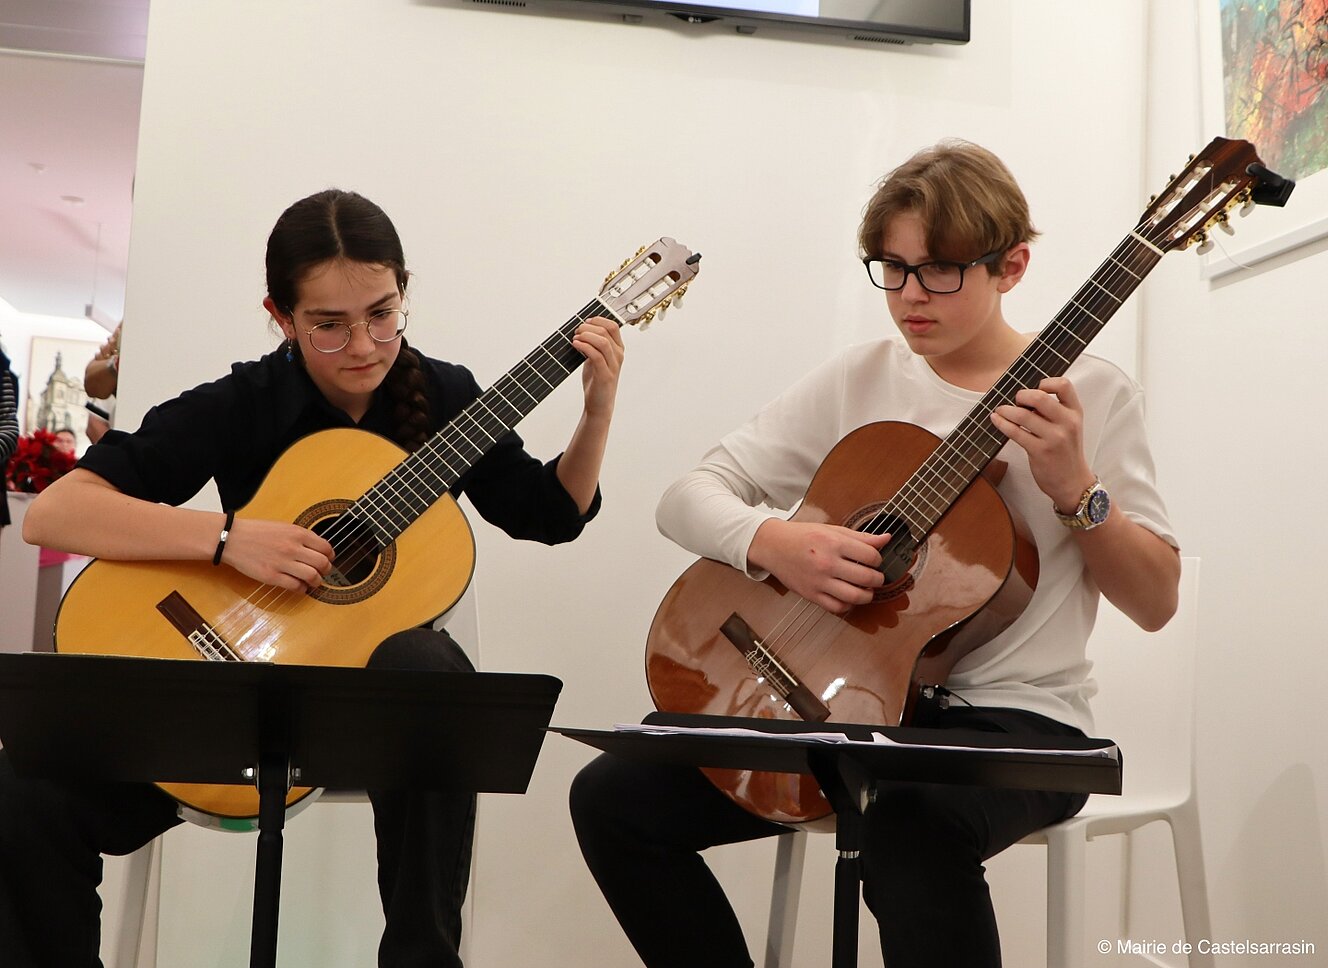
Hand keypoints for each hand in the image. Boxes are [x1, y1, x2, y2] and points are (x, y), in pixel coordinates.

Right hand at [222, 517, 334, 591]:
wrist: (232, 538)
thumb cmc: (256, 532)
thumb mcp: (283, 526)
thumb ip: (300, 537)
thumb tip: (318, 549)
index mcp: (297, 533)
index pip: (326, 547)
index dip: (330, 556)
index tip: (328, 559)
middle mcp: (293, 547)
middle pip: (322, 563)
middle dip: (326, 570)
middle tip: (323, 572)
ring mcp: (282, 562)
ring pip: (312, 576)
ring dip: (317, 582)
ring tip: (314, 582)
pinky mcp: (272, 576)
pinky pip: (295, 586)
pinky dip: (302, 589)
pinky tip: (300, 587)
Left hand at [572, 317, 623, 419]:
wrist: (598, 404)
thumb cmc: (597, 381)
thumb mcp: (596, 359)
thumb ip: (592, 345)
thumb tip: (581, 330)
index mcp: (618, 349)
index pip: (613, 326)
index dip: (598, 320)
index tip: (585, 322)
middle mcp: (618, 356)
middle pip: (605, 331)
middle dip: (588, 327)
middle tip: (576, 331)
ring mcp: (613, 365)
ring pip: (602, 341)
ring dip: (585, 336)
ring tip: (575, 338)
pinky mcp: (605, 375)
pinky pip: (596, 355)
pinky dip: (584, 347)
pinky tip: (576, 345)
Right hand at [748, 519, 891, 613]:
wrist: (773, 545)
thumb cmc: (803, 535)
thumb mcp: (832, 530)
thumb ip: (861, 537)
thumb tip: (886, 539)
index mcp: (834, 543)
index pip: (871, 556)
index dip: (878, 560)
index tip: (874, 561)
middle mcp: (827, 563)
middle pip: (867, 578)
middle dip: (878, 579)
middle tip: (876, 578)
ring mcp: (819, 581)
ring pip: (855, 597)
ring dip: (867, 596)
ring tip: (867, 590)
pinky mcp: (811, 595)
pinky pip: (837, 607)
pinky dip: (848, 605)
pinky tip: (849, 598)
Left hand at [990, 376, 1094, 508]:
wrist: (1072, 482)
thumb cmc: (1066, 452)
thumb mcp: (1069, 426)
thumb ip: (1053, 411)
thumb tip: (1025, 396)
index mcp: (1075, 412)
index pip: (1064, 385)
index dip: (1046, 382)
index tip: (1036, 388)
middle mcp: (1067, 423)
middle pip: (1040, 397)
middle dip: (1022, 395)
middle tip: (1016, 400)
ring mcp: (1054, 438)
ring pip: (1023, 416)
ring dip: (1006, 410)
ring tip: (1001, 410)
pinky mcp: (1040, 451)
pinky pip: (1015, 432)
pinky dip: (1002, 423)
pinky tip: (996, 419)